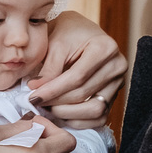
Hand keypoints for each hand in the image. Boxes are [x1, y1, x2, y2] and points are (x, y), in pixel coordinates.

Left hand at [28, 10, 126, 128]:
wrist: (82, 32)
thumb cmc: (68, 33)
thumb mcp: (56, 43)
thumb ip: (49, 67)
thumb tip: (36, 90)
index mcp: (105, 48)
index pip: (77, 76)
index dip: (53, 90)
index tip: (33, 96)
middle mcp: (117, 66)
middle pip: (84, 94)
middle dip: (57, 102)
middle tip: (36, 102)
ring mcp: (118, 82)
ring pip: (94, 110)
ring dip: (67, 114)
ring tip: (48, 107)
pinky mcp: (114, 96)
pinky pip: (99, 117)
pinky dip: (78, 120)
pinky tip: (60, 113)